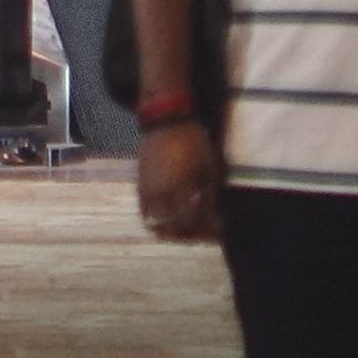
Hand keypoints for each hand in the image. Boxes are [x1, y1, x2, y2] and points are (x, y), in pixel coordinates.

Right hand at [134, 117, 223, 242]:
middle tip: (203, 230)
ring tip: (187, 225)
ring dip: (172, 230)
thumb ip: (211, 199)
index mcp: (179, 187)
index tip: (217, 231)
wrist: (165, 123)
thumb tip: (217, 225)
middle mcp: (160, 193)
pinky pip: (145, 213)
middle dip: (189, 234)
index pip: (189, 223)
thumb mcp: (209, 169)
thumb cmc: (193, 144)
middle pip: (172, 229)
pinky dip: (157, 221)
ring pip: (156, 225)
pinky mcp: (139, 187)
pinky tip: (171, 216)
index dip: (204, 232)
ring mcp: (147, 191)